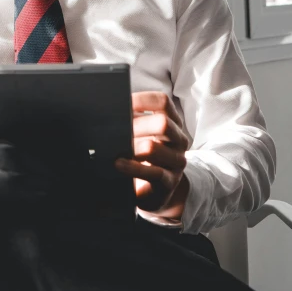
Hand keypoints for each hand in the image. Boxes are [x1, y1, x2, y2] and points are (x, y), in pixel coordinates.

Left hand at [115, 91, 188, 217]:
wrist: (154, 190)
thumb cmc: (144, 156)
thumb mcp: (142, 134)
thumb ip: (134, 120)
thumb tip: (112, 108)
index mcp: (173, 122)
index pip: (162, 102)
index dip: (142, 100)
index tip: (122, 103)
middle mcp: (179, 140)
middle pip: (162, 123)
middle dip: (136, 125)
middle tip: (118, 129)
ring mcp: (176, 162)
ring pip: (153, 148)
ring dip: (131, 146)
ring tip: (117, 148)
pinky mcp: (169, 182)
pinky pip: (153, 173)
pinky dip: (133, 167)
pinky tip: (119, 164)